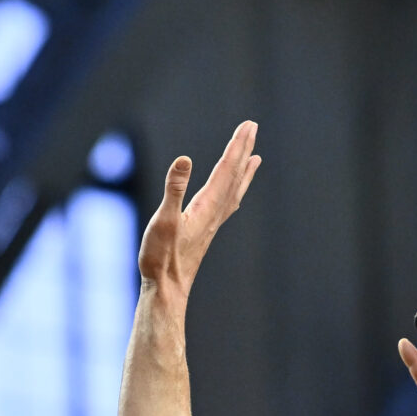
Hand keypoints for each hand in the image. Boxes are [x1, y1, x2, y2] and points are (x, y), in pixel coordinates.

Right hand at [138, 121, 261, 299]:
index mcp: (207, 206)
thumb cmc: (161, 258)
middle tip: (253, 128)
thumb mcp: (164, 219)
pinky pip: (226, 204)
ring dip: (243, 171)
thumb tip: (184, 159)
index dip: (237, 146)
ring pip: (234, 190)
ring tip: (255, 158)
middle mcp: (215, 213)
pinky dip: (233, 192)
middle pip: (234, 175)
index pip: (227, 169)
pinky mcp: (205, 231)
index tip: (248, 125)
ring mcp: (212, 223)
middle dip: (243, 150)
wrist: (166, 290)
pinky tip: (232, 194)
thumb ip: (174, 189)